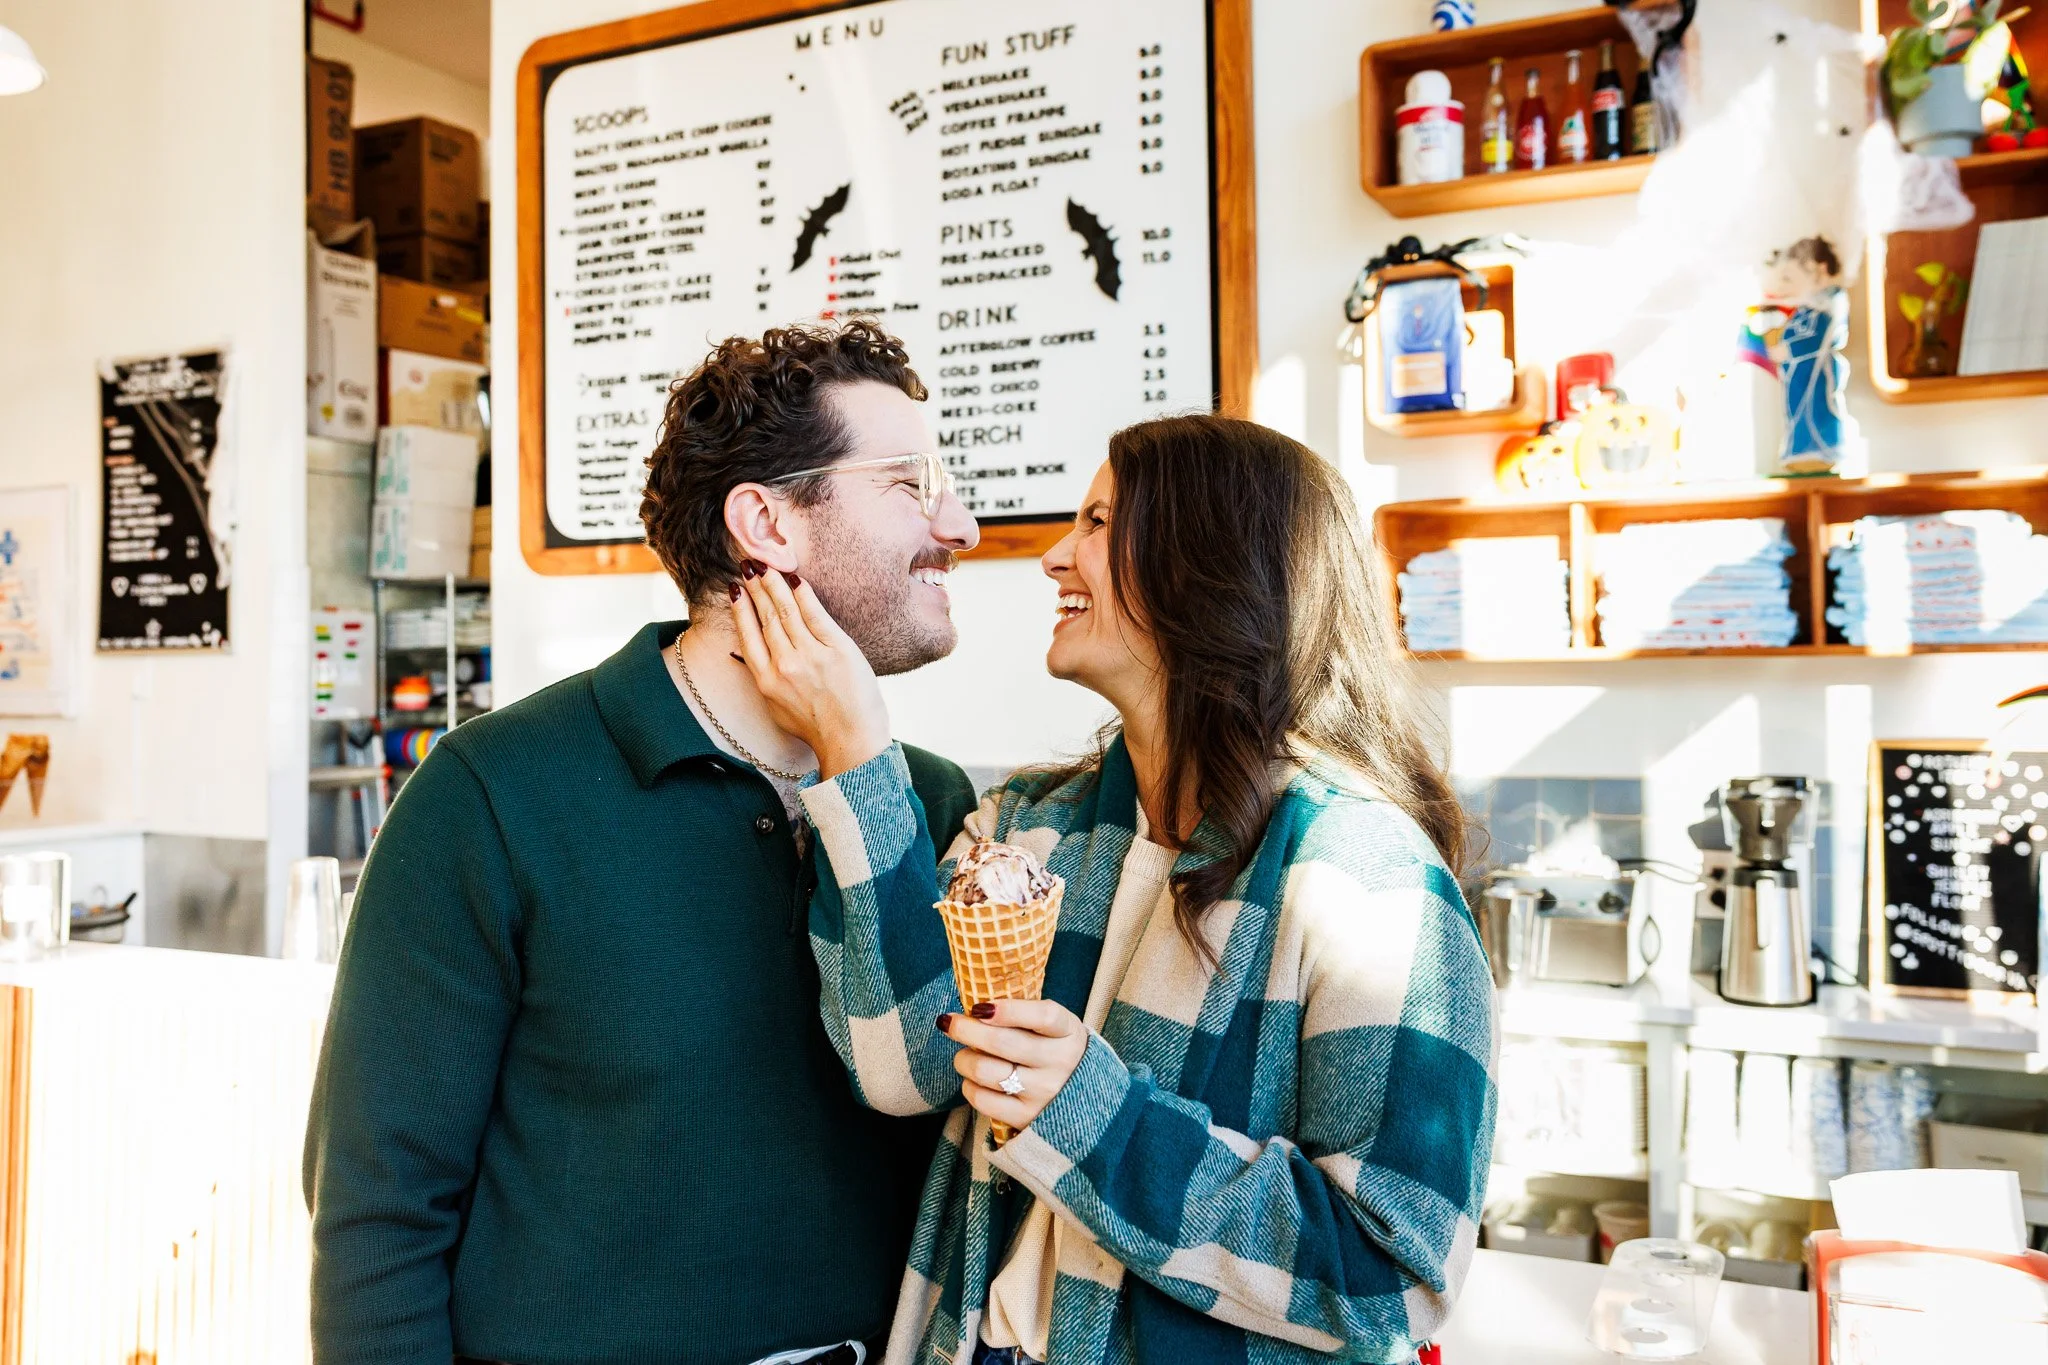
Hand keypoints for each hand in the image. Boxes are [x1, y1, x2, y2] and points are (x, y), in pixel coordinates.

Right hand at [731, 565, 891, 777]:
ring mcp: (810, 656)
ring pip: (787, 611)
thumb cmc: (817, 727)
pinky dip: (803, 594)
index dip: (740, 609)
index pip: (748, 635)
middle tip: (748, 566)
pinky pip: (816, 614)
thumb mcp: (778, 708)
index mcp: (766, 681)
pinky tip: (795, 579)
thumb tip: (746, 653)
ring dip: (774, 585)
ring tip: (766, 567)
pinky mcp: (837, 649)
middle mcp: (784, 665)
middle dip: (755, 588)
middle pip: (766, 618)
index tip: (734, 589)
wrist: (851, 741)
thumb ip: (763, 678)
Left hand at [936, 999, 1087, 1132]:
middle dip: (965, 1029)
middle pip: (1001, 1042)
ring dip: (964, 1059)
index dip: (1008, 1010)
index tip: (979, 1007)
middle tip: (948, 1023)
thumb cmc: (1053, 1051)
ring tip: (964, 1055)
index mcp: (1067, 1032)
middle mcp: (1059, 1062)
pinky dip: (969, 1086)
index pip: (1042, 1016)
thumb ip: (1024, 1015)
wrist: (1081, 1099)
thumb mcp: (1053, 1028)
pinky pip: (983, 1099)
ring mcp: (1043, 1092)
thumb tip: (976, 1008)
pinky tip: (973, 1080)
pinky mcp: (1026, 1117)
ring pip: (985, 1070)